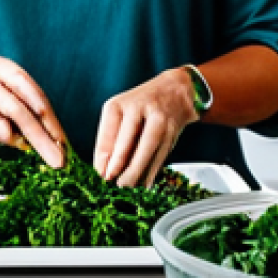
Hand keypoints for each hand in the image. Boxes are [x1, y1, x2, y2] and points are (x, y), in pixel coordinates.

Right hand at [0, 54, 66, 167]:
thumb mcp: (10, 79)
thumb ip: (29, 102)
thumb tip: (51, 136)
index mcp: (5, 68)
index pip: (32, 93)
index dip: (49, 118)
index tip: (62, 141)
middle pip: (17, 112)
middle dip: (40, 139)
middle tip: (57, 161)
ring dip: (14, 140)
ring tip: (18, 140)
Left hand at [93, 69, 199, 187]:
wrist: (175, 91)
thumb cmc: (140, 105)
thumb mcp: (120, 113)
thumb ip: (110, 138)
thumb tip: (102, 169)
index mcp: (119, 104)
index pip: (108, 133)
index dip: (105, 156)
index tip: (101, 174)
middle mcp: (139, 108)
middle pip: (129, 140)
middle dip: (121, 165)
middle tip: (114, 183)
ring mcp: (158, 119)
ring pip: (147, 150)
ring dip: (137, 173)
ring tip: (127, 187)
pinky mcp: (172, 131)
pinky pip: (160, 155)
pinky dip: (151, 172)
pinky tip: (144, 184)